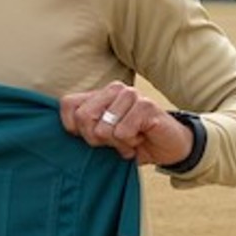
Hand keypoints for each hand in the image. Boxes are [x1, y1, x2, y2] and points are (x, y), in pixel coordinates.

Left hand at [59, 81, 192, 166]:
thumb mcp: (103, 137)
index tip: (93, 138)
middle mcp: (113, 89)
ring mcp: (130, 94)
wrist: (168, 147)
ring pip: (104, 128)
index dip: (75, 128)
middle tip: (115, 141)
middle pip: (84, 117)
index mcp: (98, 94)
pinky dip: (130, 144)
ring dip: (118, 143)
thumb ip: (84, 129)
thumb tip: (69, 130)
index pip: (67, 104)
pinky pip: (123, 132)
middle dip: (97, 139)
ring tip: (130, 139)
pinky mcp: (146, 105)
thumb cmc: (131, 141)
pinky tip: (140, 138)